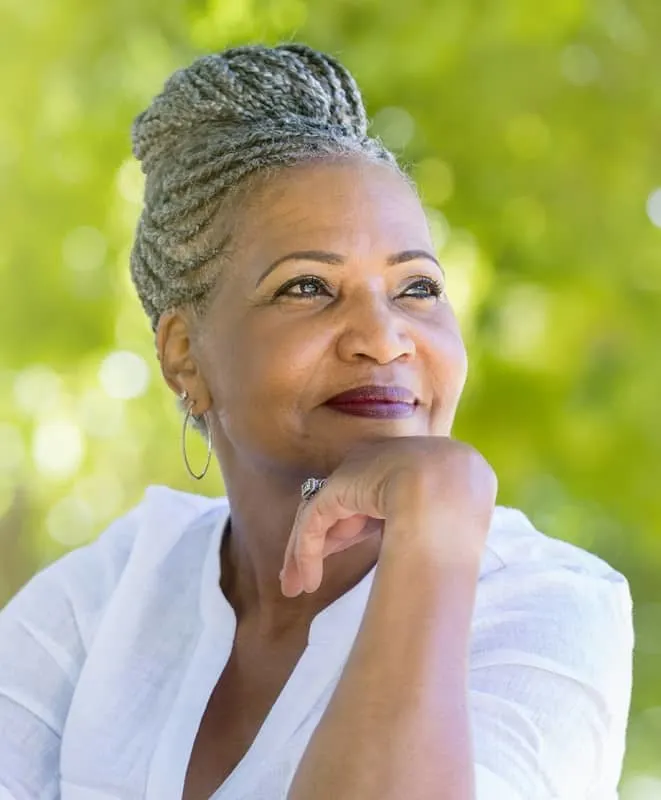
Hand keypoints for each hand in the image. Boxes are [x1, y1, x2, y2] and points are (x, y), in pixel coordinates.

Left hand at [279, 436, 496, 596]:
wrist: (447, 491)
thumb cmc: (461, 507)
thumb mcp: (447, 514)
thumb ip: (427, 521)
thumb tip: (432, 553)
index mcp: (407, 464)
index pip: (372, 496)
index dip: (354, 528)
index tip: (343, 553)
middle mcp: (376, 463)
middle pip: (343, 505)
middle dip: (325, 542)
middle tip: (306, 576)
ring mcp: (355, 474)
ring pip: (321, 516)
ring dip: (305, 554)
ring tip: (294, 588)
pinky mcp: (335, 490)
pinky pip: (312, 523)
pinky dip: (306, 553)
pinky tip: (307, 582)